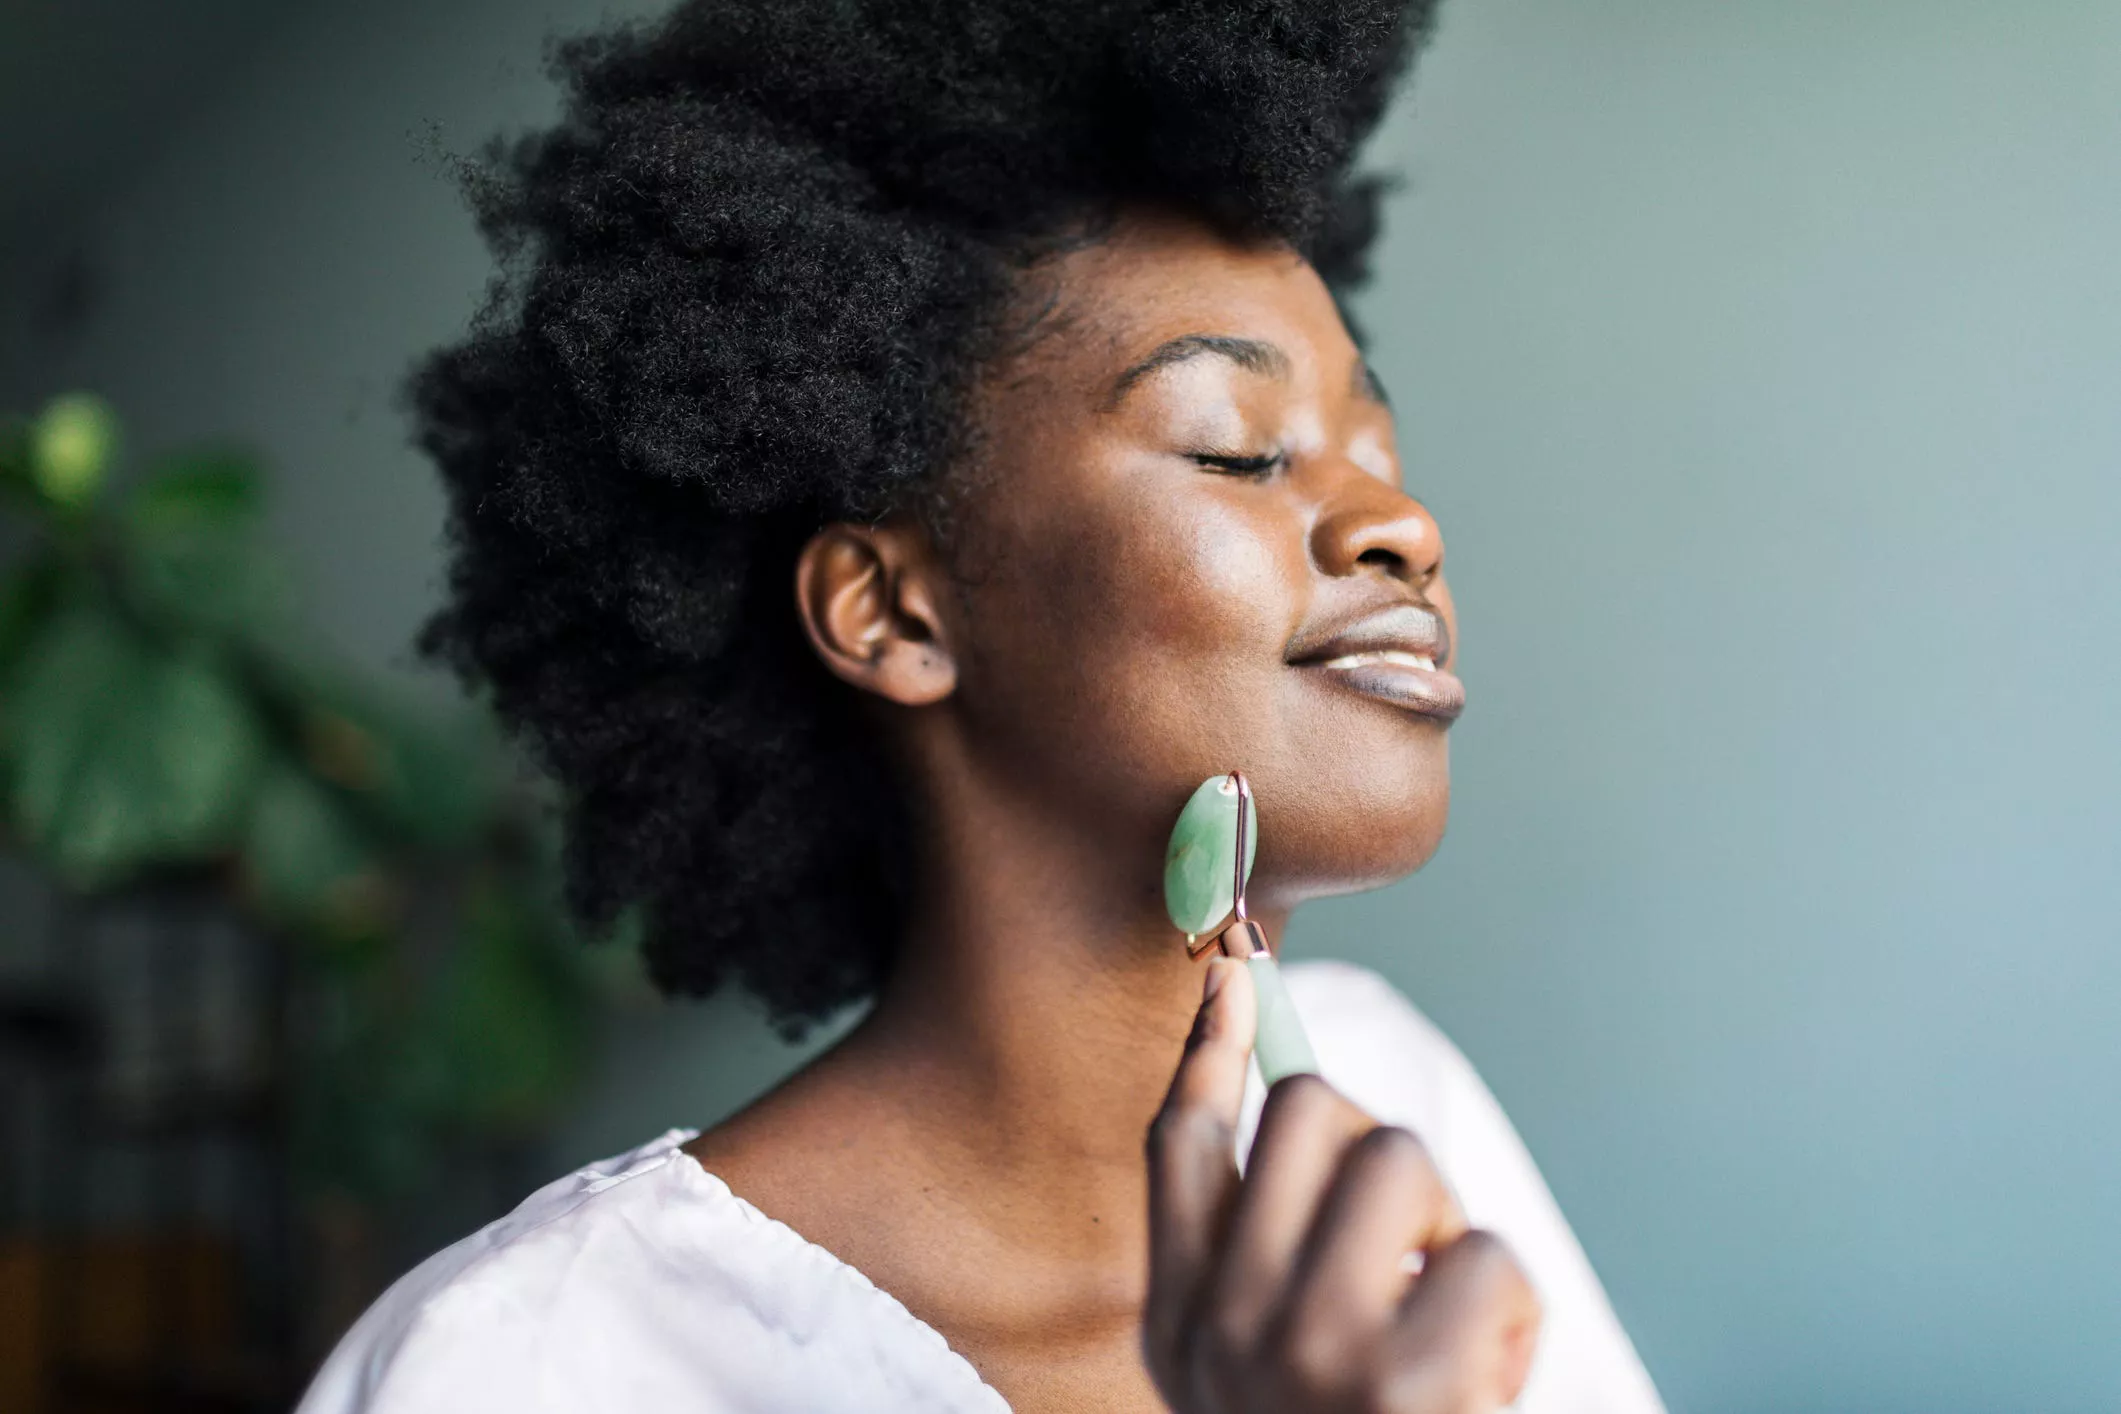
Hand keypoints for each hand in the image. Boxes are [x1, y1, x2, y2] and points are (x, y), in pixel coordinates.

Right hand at [1144, 955, 1541, 1412]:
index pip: (1181, 1142)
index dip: (1211, 1044)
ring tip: (1446, 1325)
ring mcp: (1306, 1354)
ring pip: (1403, 1159)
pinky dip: (1510, 1314)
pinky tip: (1483, 1385)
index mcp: (1182, 1327)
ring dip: (1451, 1231)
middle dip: (1383, 1152)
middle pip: (1310, 1113)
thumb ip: (1257, 1261)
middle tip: (1407, 1245)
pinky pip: (1487, 1257)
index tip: (1234, 968)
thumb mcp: (1256, 1379)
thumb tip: (1295, 1106)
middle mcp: (1225, 1331)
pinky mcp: (1403, 1386)